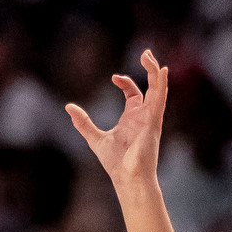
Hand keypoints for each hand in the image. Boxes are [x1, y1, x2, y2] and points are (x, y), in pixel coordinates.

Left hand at [67, 50, 168, 185]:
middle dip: (149, 70)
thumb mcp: (95, 138)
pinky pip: (160, 99)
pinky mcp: (154, 122)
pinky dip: (162, 85)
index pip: (133, 94)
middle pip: (150, 87)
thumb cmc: (116, 163)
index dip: (125, 82)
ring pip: (157, 89)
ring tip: (150, 56)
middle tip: (145, 53)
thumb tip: (69, 107)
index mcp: (132, 118)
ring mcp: (150, 118)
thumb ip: (83, 122)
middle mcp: (143, 116)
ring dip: (156, 72)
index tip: (113, 78)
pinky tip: (162, 71)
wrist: (127, 178)